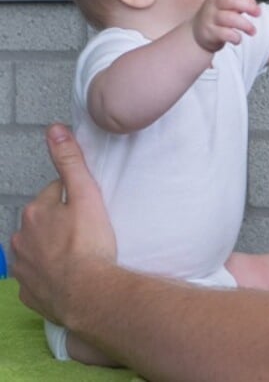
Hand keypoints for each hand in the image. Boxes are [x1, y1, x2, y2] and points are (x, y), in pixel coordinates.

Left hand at [11, 124, 116, 324]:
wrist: (88, 294)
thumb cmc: (90, 245)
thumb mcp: (86, 195)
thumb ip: (70, 162)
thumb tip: (55, 130)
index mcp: (34, 212)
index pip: (55, 194)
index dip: (75, 198)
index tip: (91, 208)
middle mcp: (20, 239)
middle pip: (43, 222)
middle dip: (61, 223)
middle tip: (89, 232)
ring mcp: (22, 268)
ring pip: (38, 249)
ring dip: (54, 249)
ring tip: (81, 255)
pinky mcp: (29, 292)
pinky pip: (38, 278)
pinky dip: (51, 276)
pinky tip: (70, 277)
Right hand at [192, 0, 260, 52]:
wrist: (199, 34)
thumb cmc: (218, 17)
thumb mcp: (228, 6)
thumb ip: (242, 1)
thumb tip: (252, 0)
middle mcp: (213, 4)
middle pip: (230, 0)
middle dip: (248, 6)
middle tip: (258, 13)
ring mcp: (210, 18)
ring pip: (229, 18)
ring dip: (246, 25)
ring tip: (252, 31)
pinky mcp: (210, 33)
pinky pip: (225, 34)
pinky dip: (236, 37)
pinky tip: (238, 39)